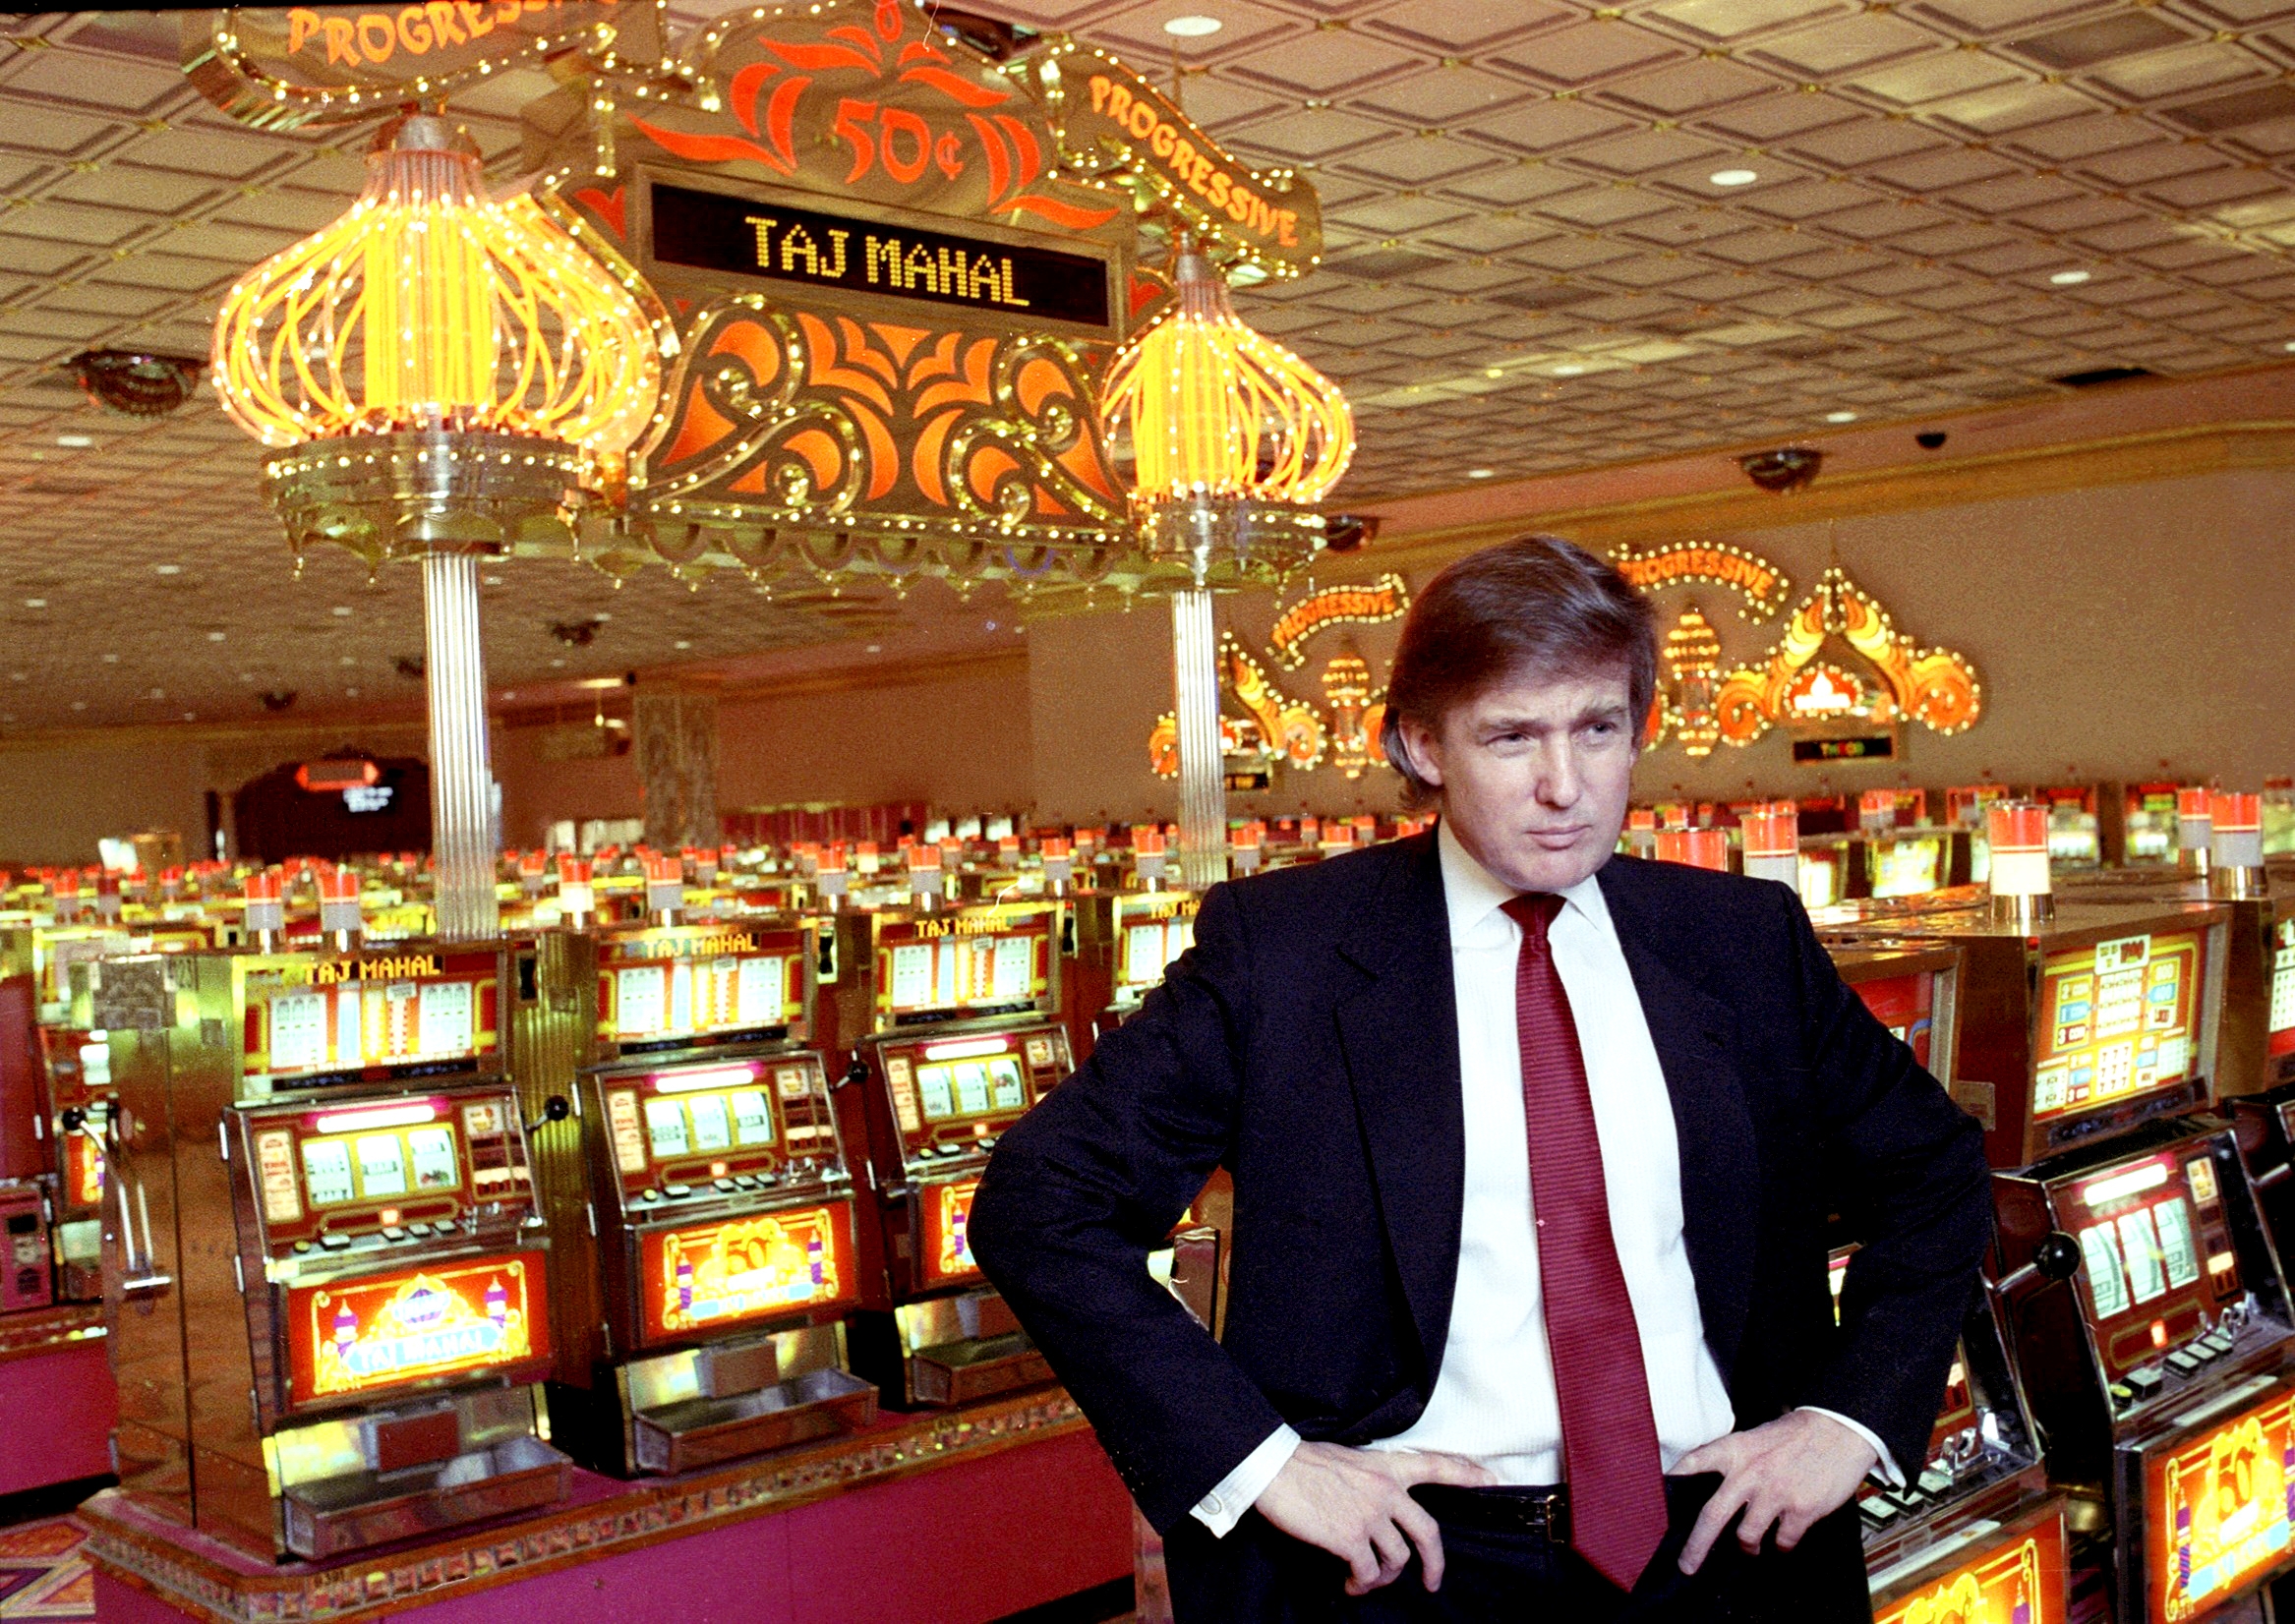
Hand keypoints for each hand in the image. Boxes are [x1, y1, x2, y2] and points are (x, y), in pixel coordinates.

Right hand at [1253, 1442, 1496, 1595]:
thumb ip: (1372, 1480)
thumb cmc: (1303, 1462)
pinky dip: (1362, 1584)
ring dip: (1384, 1578)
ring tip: (1365, 1581)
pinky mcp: (1350, 1538)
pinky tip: (1350, 1583)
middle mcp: (1386, 1491)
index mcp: (1387, 1467)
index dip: (1467, 1474)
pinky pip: (1368, 1572)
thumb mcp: (1350, 1459)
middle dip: (1435, 1564)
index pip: (1437, 1466)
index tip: (1489, 1480)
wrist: (1274, 1467)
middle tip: (1432, 1582)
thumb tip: (1377, 1511)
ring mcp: (1370, 1515)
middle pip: (1428, 1533)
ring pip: (1397, 1560)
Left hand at [1671, 1411, 1877, 1573]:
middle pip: (1712, 1517)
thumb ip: (1737, 1461)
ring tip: (1750, 1547)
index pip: (1694, 1464)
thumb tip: (1720, 1490)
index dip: (1674, 1481)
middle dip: (1696, 1546)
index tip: (1661, 1497)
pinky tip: (1783, 1540)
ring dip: (1747, 1547)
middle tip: (1687, 1565)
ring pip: (1747, 1536)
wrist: (1838, 1429)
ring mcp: (1775, 1494)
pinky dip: (1781, 1545)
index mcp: (1736, 1450)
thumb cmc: (1797, 1434)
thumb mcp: (1757, 1437)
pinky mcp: (1801, 1510)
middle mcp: (1749, 1473)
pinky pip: (1782, 1541)